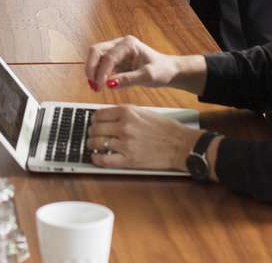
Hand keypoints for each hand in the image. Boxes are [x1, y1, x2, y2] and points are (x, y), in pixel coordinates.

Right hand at [85, 35, 181, 90]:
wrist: (167, 70)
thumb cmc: (161, 70)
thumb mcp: (148, 76)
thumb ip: (129, 80)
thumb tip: (110, 84)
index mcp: (129, 44)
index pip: (109, 57)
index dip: (102, 72)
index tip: (100, 86)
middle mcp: (120, 44)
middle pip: (96, 50)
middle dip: (91, 67)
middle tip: (92, 85)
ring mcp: (116, 50)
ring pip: (96, 56)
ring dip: (92, 70)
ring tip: (94, 86)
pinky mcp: (114, 59)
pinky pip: (100, 63)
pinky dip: (97, 73)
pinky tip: (99, 84)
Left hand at [86, 106, 202, 170]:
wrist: (180, 144)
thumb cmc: (166, 129)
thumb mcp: (143, 112)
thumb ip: (124, 113)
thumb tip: (107, 117)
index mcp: (127, 112)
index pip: (99, 114)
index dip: (94, 119)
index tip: (94, 122)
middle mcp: (124, 126)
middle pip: (95, 128)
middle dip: (91, 132)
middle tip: (92, 134)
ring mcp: (125, 143)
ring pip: (97, 143)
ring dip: (92, 144)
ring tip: (93, 145)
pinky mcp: (129, 160)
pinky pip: (104, 159)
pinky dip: (96, 158)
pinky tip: (96, 156)